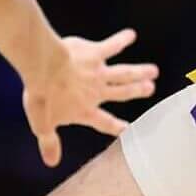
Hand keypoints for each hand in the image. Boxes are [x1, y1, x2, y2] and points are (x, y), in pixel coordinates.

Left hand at [21, 28, 159, 167]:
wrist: (43, 69)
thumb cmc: (42, 96)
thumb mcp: (42, 123)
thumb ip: (49, 142)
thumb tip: (51, 162)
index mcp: (85, 110)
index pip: (104, 122)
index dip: (116, 127)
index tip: (128, 128)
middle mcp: (96, 92)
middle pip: (121, 93)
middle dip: (137, 91)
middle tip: (151, 88)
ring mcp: (98, 72)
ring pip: (123, 73)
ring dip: (139, 71)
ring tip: (153, 70)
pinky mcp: (94, 53)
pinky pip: (111, 46)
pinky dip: (121, 40)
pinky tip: (130, 34)